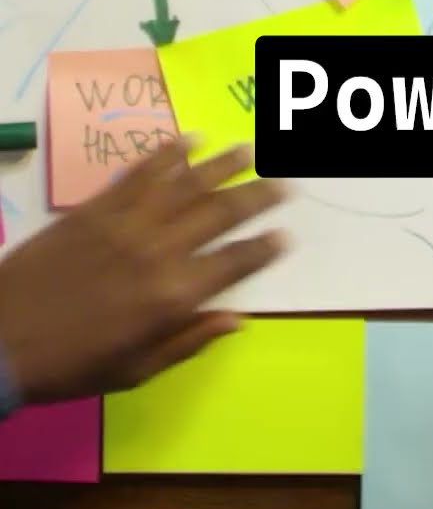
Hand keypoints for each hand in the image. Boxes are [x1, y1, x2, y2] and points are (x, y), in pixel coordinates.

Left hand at [0, 141, 286, 402]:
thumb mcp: (135, 369)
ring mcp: (124, 224)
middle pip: (219, 214)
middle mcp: (157, 252)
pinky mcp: (94, 210)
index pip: (234, 263)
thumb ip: (188, 340)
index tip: (286, 236)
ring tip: (249, 150)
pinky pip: (137, 174)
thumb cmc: (71, 365)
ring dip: (220, 165)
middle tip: (285, 184)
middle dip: (257, 197)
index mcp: (172, 297)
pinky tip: (188, 139)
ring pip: (183, 184)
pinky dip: (165, 153)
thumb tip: (236, 318)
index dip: (264, 248)